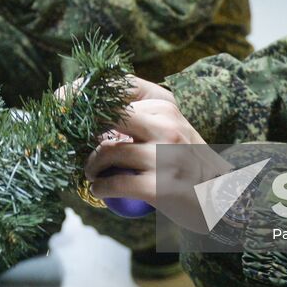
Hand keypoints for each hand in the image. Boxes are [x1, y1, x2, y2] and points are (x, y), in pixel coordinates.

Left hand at [81, 75, 231, 231]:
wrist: (221, 199)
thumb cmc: (189, 163)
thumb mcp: (174, 129)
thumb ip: (144, 117)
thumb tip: (96, 110)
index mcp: (168, 108)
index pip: (121, 88)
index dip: (88, 92)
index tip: (65, 100)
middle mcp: (167, 128)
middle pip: (109, 116)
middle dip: (83, 126)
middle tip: (74, 140)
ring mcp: (164, 158)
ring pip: (108, 152)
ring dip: (90, 165)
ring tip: (91, 172)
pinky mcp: (159, 187)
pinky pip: (115, 184)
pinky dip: (100, 188)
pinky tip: (98, 190)